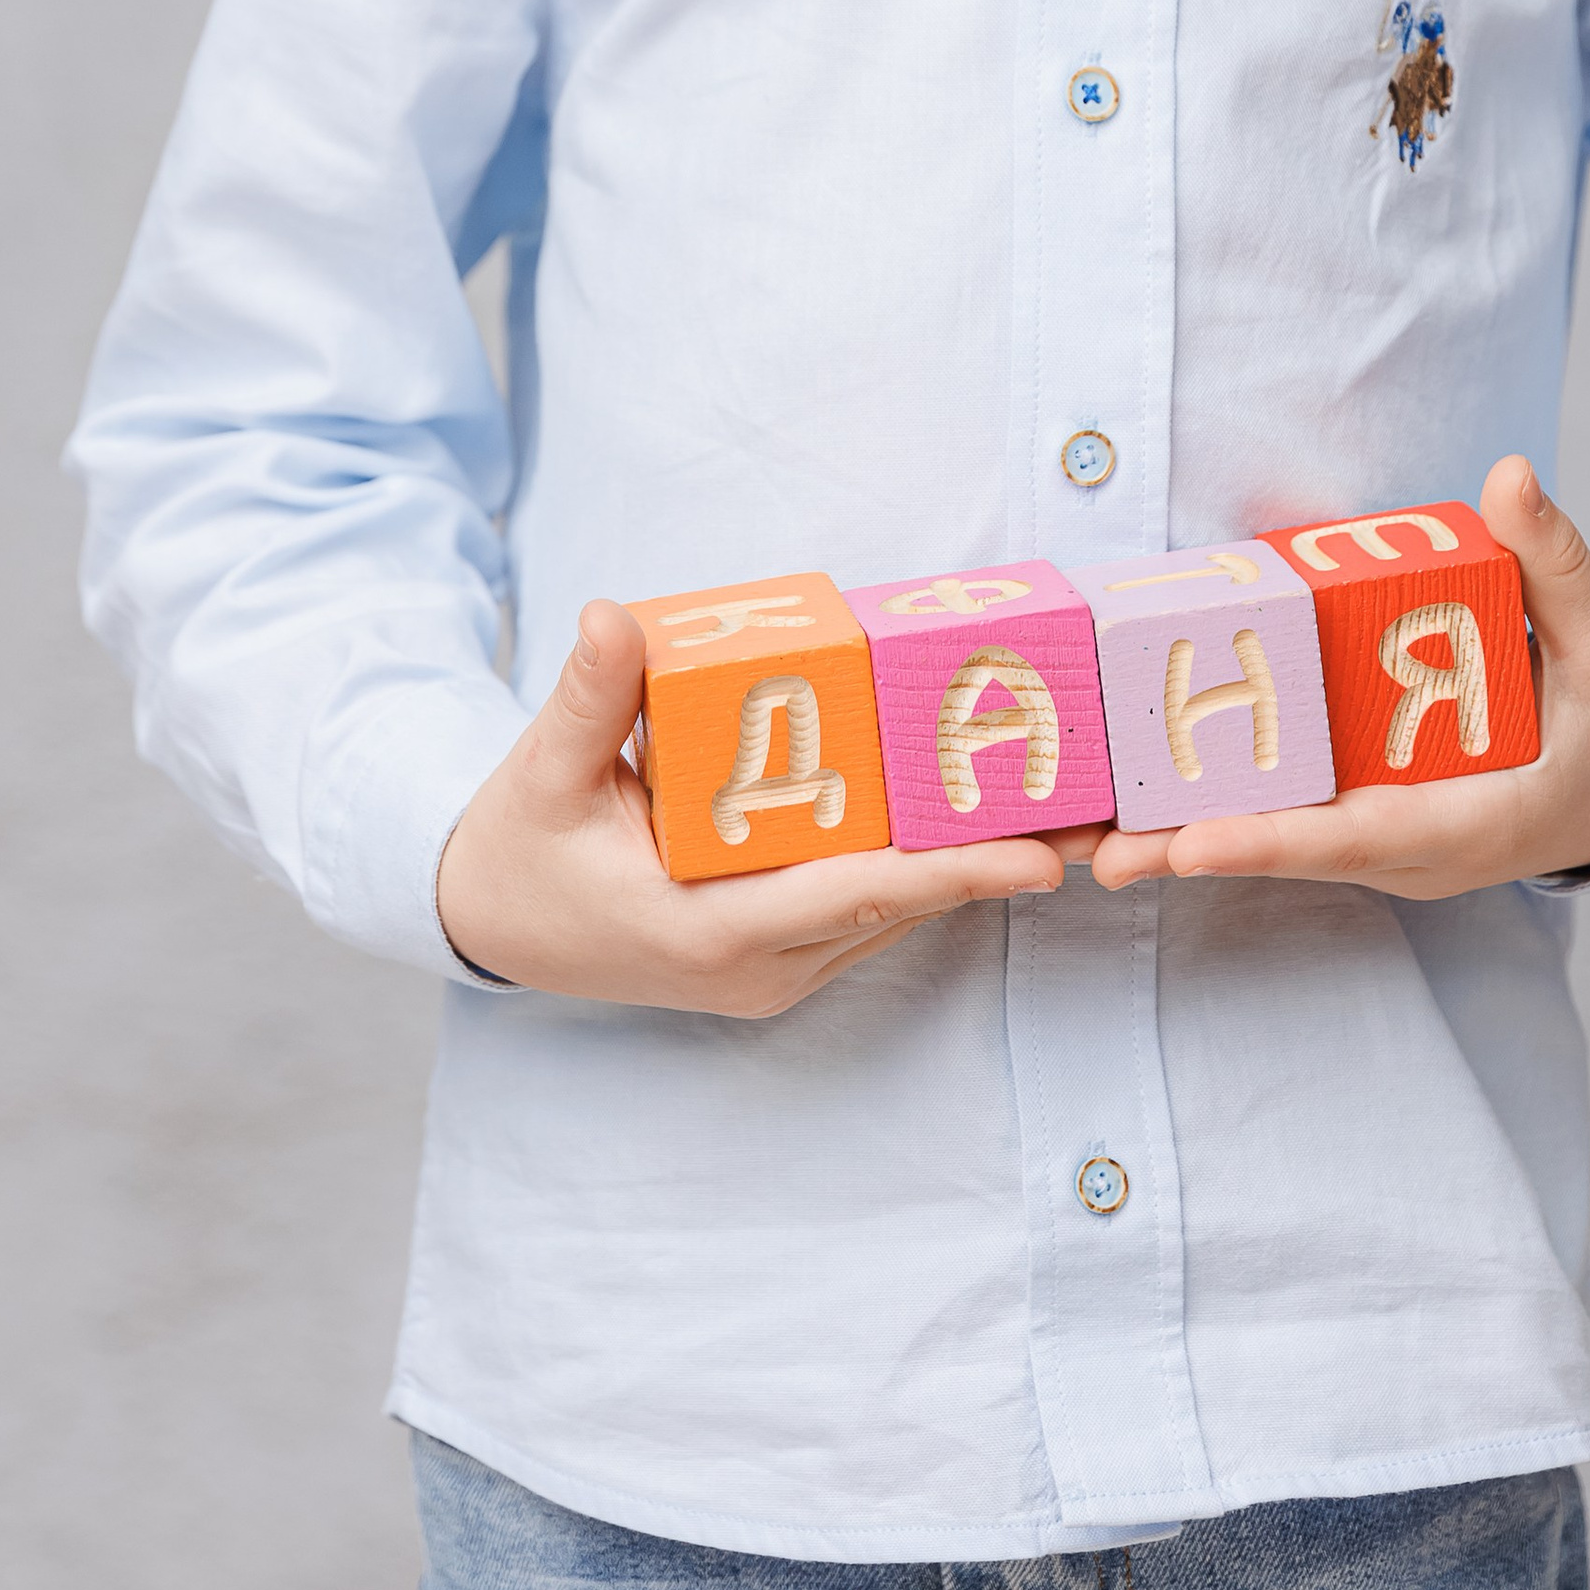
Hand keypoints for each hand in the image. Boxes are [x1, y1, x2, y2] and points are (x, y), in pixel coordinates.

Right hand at [434, 600, 1065, 1012]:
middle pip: (902, 905)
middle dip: (996, 859)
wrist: (492, 921)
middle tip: (1098, 810)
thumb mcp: (543, 775)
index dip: (951, 875)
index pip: (855, 895)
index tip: (1038, 857)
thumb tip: (614, 618)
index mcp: (712, 932)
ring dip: (972, 862)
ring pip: (895, 909)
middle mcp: (761, 967)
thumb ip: (587, 699)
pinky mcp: (781, 957)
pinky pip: (870, 906)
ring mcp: (775, 971)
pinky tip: (982, 814)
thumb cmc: (521, 848)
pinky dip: (925, 865)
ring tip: (1070, 806)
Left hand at [1085, 458, 1589, 900]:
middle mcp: (1415, 849)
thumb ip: (1555, 564)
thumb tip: (1511, 478)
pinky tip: (1137, 795)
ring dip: (1181, 840)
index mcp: (1475, 821)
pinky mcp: (1365, 817)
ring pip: (1274, 843)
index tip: (1194, 842)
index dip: (1276, 840)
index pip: (1362, 836)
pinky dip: (1213, 811)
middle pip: (1291, 854)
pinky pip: (1283, 816)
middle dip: (1192, 852)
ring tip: (1083, 839)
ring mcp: (1385, 842)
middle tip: (1096, 854)